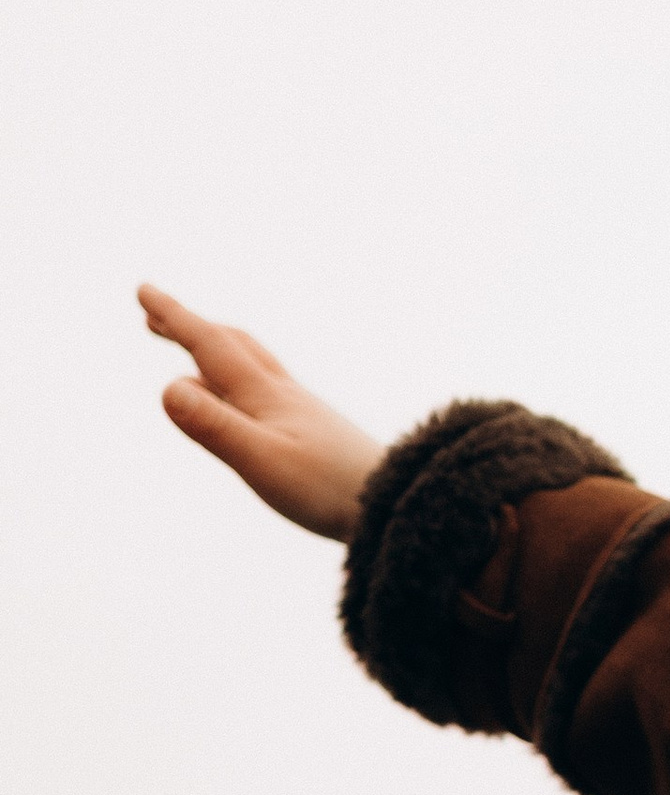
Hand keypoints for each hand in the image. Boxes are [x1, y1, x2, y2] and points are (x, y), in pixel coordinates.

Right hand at [141, 286, 386, 539]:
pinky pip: (270, 392)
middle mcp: (285, 394)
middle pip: (232, 346)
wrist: (401, 503)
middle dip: (191, 328)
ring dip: (217, 351)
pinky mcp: (319, 434)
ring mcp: (305, 412)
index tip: (144, 291)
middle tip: (155, 315)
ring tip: (194, 353)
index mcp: (266, 395)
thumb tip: (167, 387)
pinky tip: (250, 404)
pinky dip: (244, 381)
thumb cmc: (330, 490)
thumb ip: (214, 427)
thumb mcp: (261, 461)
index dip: (175, 317)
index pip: (210, 346)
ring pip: (253, 366)